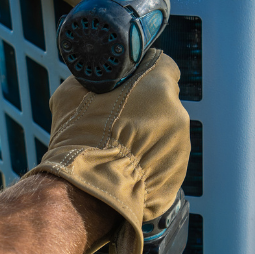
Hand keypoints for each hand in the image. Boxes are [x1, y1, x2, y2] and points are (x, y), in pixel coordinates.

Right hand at [28, 49, 189, 253]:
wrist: (88, 188)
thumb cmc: (80, 137)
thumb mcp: (74, 92)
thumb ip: (95, 79)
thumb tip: (98, 77)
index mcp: (157, 84)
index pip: (162, 66)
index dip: (144, 74)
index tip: (131, 84)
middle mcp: (176, 111)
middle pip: (164, 101)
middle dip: (146, 108)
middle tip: (119, 118)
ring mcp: (181, 144)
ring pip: (165, 131)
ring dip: (147, 135)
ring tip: (119, 147)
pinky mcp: (178, 171)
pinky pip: (163, 157)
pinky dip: (148, 160)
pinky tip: (125, 166)